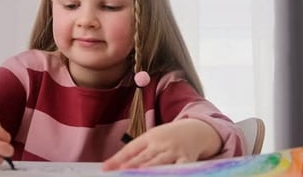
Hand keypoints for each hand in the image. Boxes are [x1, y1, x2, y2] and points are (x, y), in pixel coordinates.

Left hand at [102, 118, 220, 170]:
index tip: (106, 168)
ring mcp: (174, 151)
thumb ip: (135, 153)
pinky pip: (180, 168)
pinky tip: (166, 175)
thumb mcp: (152, 139)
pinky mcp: (187, 159)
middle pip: (144, 157)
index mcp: (149, 137)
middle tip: (120, 172)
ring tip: (139, 174)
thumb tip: (113, 165)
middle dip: (132, 166)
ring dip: (149, 169)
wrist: (195, 130)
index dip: (118, 159)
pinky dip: (173, 172)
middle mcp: (160, 143)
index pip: (131, 149)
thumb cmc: (168, 138)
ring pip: (160, 163)